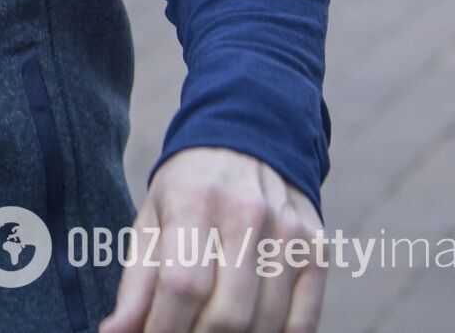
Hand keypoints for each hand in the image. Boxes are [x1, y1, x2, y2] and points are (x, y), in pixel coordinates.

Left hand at [101, 146, 323, 332]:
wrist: (249, 140)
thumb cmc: (189, 188)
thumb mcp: (152, 219)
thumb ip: (136, 282)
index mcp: (195, 201)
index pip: (183, 284)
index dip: (163, 327)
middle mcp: (248, 216)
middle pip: (227, 314)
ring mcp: (289, 235)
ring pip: (264, 323)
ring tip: (205, 332)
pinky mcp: (318, 252)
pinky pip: (302, 322)